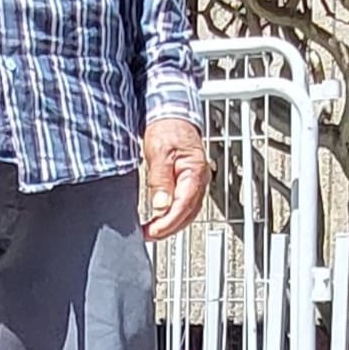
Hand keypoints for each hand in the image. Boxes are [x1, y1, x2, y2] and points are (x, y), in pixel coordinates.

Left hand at [143, 117, 209, 240]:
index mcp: (194, 173)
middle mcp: (199, 180)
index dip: (167, 223)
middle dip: (169, 228)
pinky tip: (162, 218)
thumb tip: (161, 206)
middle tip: (149, 236)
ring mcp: (196, 181)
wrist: (173, 113)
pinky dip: (174, 215)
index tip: (152, 231)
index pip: (183, 207)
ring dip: (172, 224)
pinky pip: (185, 204)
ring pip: (188, 212)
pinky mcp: (189, 181)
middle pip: (188, 214)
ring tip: (153, 231)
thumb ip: (160, 180)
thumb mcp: (160, 152)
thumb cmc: (168, 127)